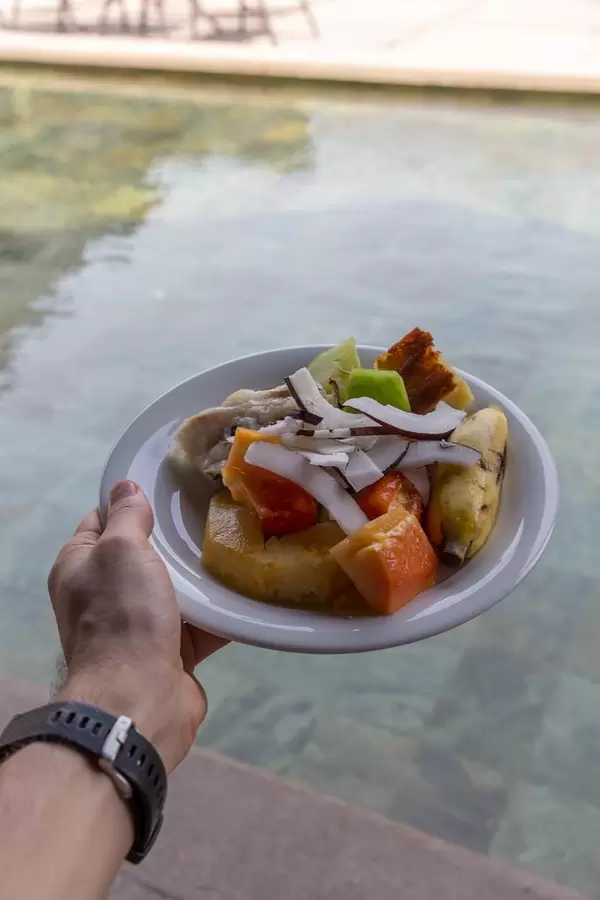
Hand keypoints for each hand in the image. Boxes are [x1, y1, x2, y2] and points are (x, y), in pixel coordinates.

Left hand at [48, 480, 225, 772]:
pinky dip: (221, 611)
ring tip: (238, 543)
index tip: (170, 485)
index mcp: (81, 567)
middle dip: (175, 538)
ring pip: (175, 589)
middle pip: (143, 555)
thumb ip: (126, 516)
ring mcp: (139, 625)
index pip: (101, 521)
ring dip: (202, 576)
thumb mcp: (121, 550)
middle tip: (213, 512)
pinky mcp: (172, 651)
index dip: (129, 502)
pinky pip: (200, 623)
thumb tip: (125, 486)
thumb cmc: (124, 615)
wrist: (140, 698)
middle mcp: (105, 594)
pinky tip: (248, 588)